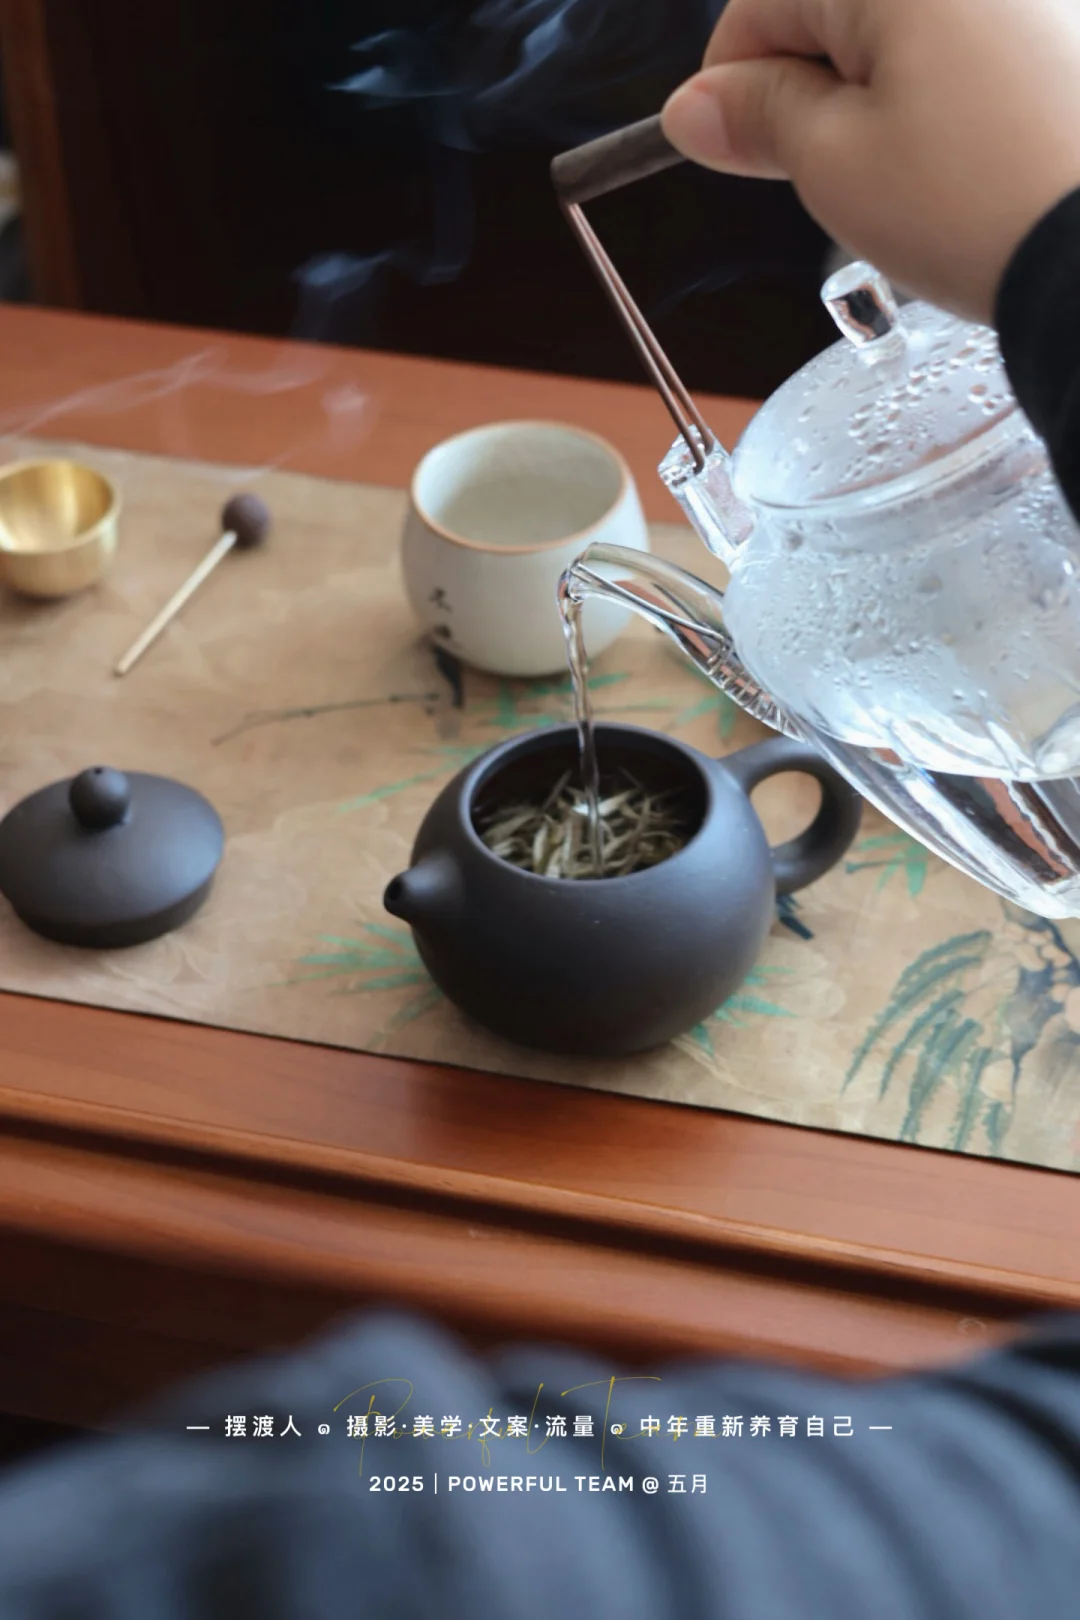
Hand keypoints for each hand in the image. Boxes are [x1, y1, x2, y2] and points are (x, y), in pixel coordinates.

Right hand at [661, 0, 1079, 322]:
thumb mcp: (836, 167)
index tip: (729, 144)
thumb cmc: (984, 205)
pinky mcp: (1063, 28)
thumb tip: (695, 107)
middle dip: (818, 86)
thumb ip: (760, 118)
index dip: (732, 82)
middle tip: (834, 174)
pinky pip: (980, 43)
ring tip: (920, 176)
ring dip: (890, 92)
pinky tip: (975, 156)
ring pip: (913, 30)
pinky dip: (957, 93)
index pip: (761, 1)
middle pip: (841, 10)